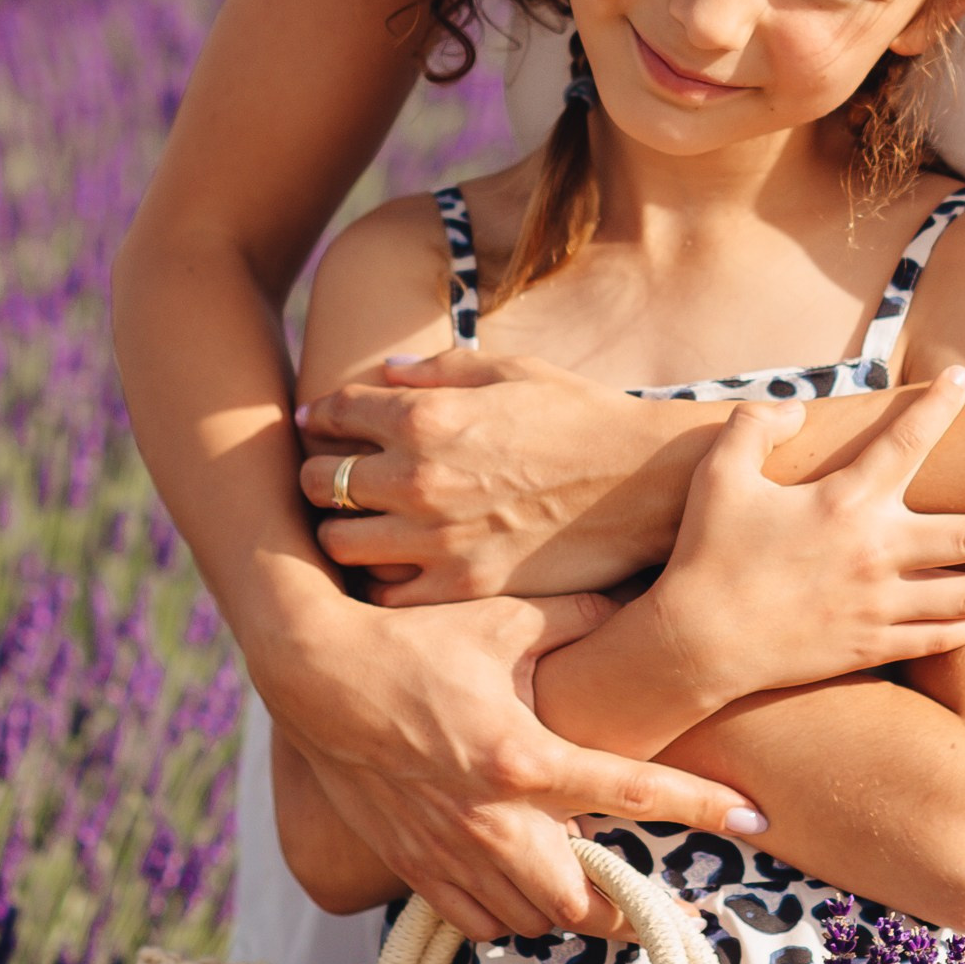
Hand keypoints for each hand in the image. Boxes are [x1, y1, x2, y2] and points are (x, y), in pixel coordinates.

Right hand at [249, 578, 769, 940]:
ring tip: (607, 897)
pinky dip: (513, 918)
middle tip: (672, 903)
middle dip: (634, 908)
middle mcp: (490, 818)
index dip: (703, 807)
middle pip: (584, 901)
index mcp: (523, 756)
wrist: (318, 676)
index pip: (632, 792)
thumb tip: (639, 607)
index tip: (758, 820)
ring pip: (532, 920)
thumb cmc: (416, 639)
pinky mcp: (413, 865)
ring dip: (574, 914)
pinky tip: (531, 893)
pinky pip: (477, 922)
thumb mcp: (505, 617)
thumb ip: (581, 619)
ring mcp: (449, 850)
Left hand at [296, 349, 701, 597]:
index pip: (337, 413)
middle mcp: (418, 478)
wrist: (644, 484)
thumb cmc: (581, 416)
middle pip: (319, 482)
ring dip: (344, 530)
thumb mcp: (512, 372)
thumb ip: (439, 369)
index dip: (325, 415)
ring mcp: (436, 539)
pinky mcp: (460, 587)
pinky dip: (383, 580)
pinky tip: (402, 565)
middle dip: (322, 475)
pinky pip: (384, 594)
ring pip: (338, 543)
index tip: (324, 423)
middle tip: (337, 478)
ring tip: (365, 525)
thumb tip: (386, 373)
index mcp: (426, 416)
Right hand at [632, 368, 964, 724]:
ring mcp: (879, 604)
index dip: (938, 406)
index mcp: (843, 502)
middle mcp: (874, 552)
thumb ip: (755, 426)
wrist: (697, 643)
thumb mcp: (719, 476)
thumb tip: (796, 406)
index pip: (906, 442)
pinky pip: (939, 636)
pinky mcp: (871, 644)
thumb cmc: (706, 555)